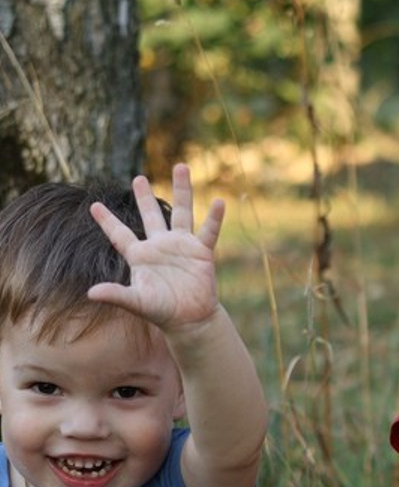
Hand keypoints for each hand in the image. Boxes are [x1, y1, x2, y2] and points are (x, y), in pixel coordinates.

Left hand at [85, 164, 224, 335]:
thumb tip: (91, 293)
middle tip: (138, 178)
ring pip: (181, 212)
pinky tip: (219, 202)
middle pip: (151, 215)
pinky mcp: (202, 252)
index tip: (93, 205)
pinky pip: (209, 231)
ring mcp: (182, 246)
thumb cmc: (162, 311)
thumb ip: (117, 295)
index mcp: (140, 255)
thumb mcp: (137, 303)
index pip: (119, 235)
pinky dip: (215, 217)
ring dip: (182, 190)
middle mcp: (160, 246)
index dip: (107, 221)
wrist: (190, 319)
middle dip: (144, 196)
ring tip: (181, 167)